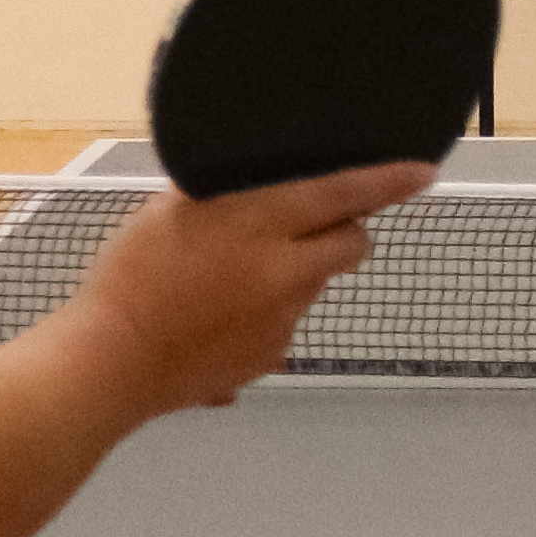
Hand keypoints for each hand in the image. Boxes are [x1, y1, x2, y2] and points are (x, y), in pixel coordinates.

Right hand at [71, 160, 431, 410]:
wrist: (112, 362)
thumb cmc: (128, 277)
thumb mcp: (168, 212)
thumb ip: (221, 196)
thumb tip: (251, 189)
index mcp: (260, 224)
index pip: (343, 194)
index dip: (388, 181)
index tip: (423, 173)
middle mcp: (285, 272)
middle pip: (351, 245)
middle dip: (343, 232)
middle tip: (306, 227)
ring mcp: (282, 321)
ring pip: (312, 284)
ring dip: (292, 273)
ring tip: (229, 279)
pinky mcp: (270, 357)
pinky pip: (284, 324)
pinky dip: (266, 314)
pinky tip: (218, 316)